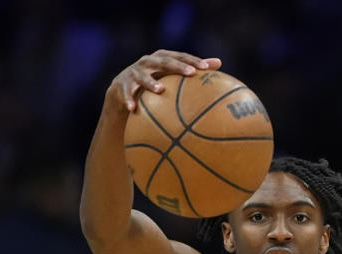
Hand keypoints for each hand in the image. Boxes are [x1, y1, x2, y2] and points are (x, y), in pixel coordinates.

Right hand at [107, 50, 221, 111]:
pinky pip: (126, 93)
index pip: (179, 56)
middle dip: (176, 66)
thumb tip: (219, 63)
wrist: (124, 88)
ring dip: (151, 82)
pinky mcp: (122, 85)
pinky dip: (129, 100)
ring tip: (161, 90)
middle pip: (163, 61)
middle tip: (190, 74)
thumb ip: (192, 69)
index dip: (192, 60)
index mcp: (162, 58)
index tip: (206, 68)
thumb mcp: (172, 75)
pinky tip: (133, 109)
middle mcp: (148, 62)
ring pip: (143, 76)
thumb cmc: (156, 81)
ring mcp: (134, 73)